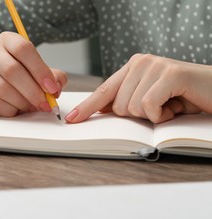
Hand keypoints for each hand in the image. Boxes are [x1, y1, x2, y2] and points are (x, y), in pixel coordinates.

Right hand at [0, 32, 66, 115]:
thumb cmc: (15, 72)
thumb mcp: (34, 68)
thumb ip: (51, 75)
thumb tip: (57, 87)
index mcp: (8, 40)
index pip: (23, 49)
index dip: (40, 70)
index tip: (51, 88)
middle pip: (12, 70)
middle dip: (32, 91)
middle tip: (44, 104)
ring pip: (1, 88)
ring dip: (21, 102)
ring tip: (31, 107)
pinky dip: (9, 110)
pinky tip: (16, 110)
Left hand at [65, 53, 211, 123]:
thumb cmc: (182, 97)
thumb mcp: (149, 100)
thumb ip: (126, 101)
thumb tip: (101, 110)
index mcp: (132, 67)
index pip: (103, 90)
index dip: (87, 106)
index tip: (72, 119)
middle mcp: (140, 63)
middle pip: (118, 106)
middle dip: (138, 115)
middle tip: (160, 107)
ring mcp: (154, 65)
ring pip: (132, 107)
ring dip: (153, 116)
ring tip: (169, 105)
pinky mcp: (169, 74)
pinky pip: (148, 105)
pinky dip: (162, 114)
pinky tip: (174, 106)